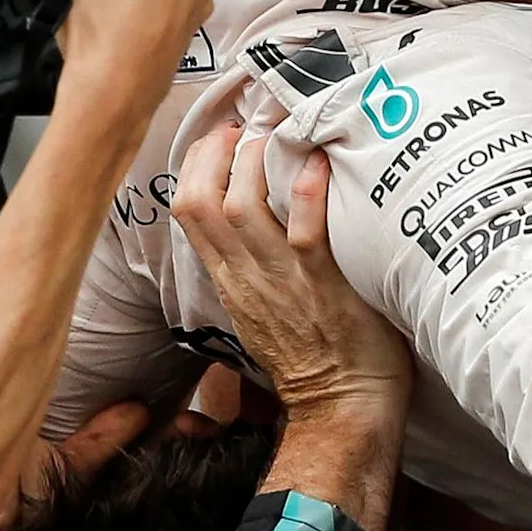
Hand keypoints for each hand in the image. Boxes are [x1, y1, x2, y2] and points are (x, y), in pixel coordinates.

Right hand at [169, 125, 410, 416]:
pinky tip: (320, 162)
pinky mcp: (324, 286)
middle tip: (250, 126)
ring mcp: (283, 280)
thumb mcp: (262, 305)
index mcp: (230, 278)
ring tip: (282, 135)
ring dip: (260, 161)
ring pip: (244, 208)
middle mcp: (247, 275)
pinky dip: (309, 193)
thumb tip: (256, 213)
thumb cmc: (315, 352)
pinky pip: (307, 232)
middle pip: (203, 201)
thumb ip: (251, 263)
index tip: (222, 136)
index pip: (188, 209)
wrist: (343, 404)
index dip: (199, 163)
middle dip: (219, 152)